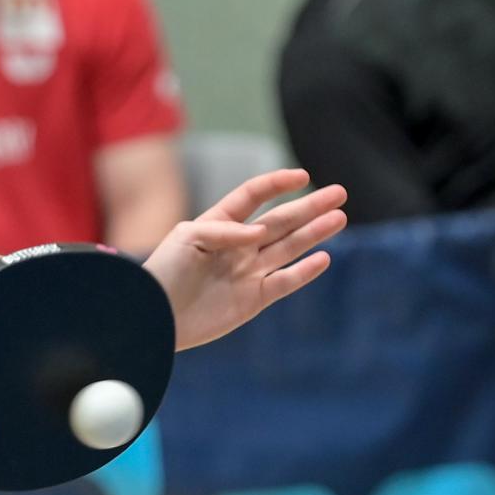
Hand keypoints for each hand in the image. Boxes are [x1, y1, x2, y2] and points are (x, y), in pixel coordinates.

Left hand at [142, 170, 346, 349]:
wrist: (155, 318)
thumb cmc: (163, 274)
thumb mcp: (187, 239)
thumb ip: (224, 231)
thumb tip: (259, 233)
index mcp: (218, 224)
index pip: (252, 197)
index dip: (276, 184)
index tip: (302, 176)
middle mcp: (238, 246)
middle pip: (280, 221)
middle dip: (309, 207)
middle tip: (339, 193)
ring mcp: (248, 272)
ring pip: (289, 248)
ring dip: (314, 233)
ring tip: (339, 217)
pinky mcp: (253, 299)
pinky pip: (284, 282)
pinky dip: (304, 272)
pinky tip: (323, 257)